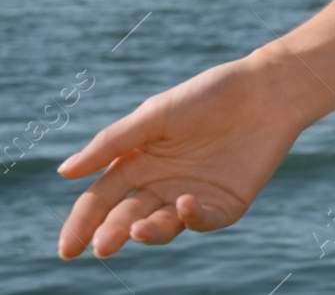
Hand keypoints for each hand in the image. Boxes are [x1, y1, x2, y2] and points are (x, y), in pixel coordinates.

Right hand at [55, 53, 305, 258]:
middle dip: (113, 233)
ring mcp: (193, 195)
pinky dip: (192, 218)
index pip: (101, 200)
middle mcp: (162, 185)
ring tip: (136, 230)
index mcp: (139, 163)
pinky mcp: (226, 203)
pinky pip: (205, 220)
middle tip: (103, 246)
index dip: (83, 224)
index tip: (67, 248)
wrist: (266, 90)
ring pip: (163, 225)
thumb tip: (64, 172)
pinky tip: (184, 203)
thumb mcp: (155, 115)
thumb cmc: (208, 96)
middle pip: (128, 217)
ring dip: (149, 232)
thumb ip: (112, 143)